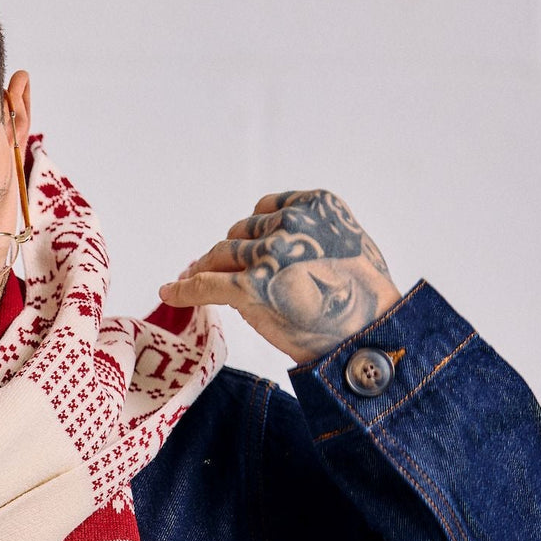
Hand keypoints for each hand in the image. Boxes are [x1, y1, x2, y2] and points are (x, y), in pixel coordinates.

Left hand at [158, 189, 401, 363]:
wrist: (370, 336)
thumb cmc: (364, 302)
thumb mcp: (347, 248)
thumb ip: (314, 238)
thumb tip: (276, 252)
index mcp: (316, 204)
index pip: (266, 210)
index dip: (251, 233)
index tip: (242, 246)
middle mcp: (290, 222)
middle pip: (241, 234)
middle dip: (227, 254)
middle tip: (209, 268)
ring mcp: (268, 253)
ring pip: (220, 256)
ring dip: (202, 268)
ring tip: (188, 278)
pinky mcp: (250, 287)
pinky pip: (205, 284)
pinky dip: (183, 289)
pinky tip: (170, 292)